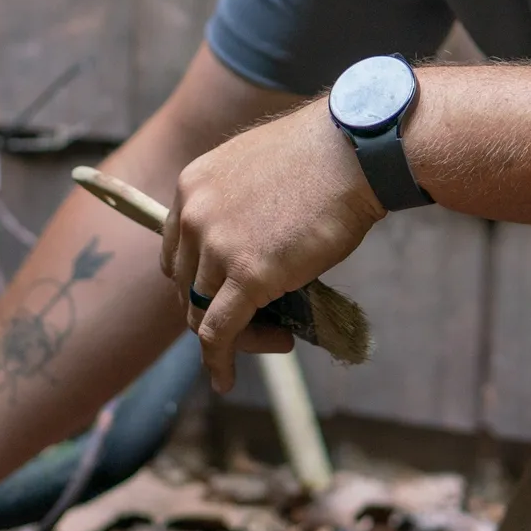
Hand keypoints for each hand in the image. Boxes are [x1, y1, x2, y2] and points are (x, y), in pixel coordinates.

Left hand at [164, 101, 386, 390]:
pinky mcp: (247, 276)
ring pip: (204, 313)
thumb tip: (254, 248)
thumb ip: (240, 208)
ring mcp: (217, 247)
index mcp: (192, 187)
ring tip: (277, 339)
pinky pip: (218, 332)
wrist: (353, 151)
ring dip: (236, 336)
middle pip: (187, 286)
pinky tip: (226, 380)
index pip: (177, 252)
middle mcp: (193, 216)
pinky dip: (220, 361)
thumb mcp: (259, 171)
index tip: (223, 298)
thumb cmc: (324, 156)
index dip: (198, 282)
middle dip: (216, 311)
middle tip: (260, 322)